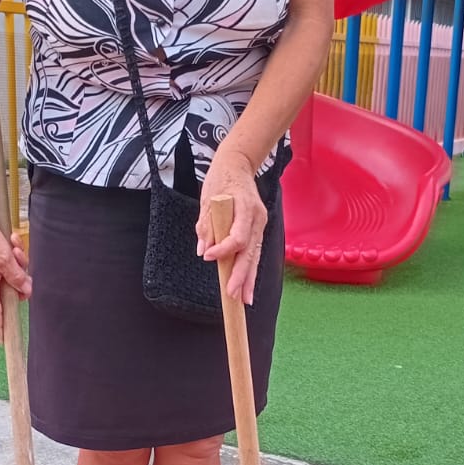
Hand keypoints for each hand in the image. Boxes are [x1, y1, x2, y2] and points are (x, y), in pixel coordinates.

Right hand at [0, 213, 30, 342]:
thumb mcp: (4, 260)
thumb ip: (17, 277)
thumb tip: (27, 291)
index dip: (0, 327)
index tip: (3, 341)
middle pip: (12, 288)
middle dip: (21, 274)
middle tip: (18, 258)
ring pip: (13, 272)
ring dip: (18, 258)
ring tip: (13, 244)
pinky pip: (10, 260)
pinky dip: (13, 250)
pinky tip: (11, 238)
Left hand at [196, 145, 267, 306]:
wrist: (237, 165)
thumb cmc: (220, 179)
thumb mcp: (208, 198)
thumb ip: (207, 224)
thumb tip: (204, 249)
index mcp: (244, 207)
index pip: (237, 236)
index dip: (224, 249)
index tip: (209, 256)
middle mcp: (256, 218)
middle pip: (250, 251)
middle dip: (241, 274)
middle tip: (232, 294)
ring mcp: (260, 224)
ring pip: (254, 255)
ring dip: (249, 278)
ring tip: (244, 300)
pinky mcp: (258, 229)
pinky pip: (254, 252)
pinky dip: (249, 270)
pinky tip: (247, 288)